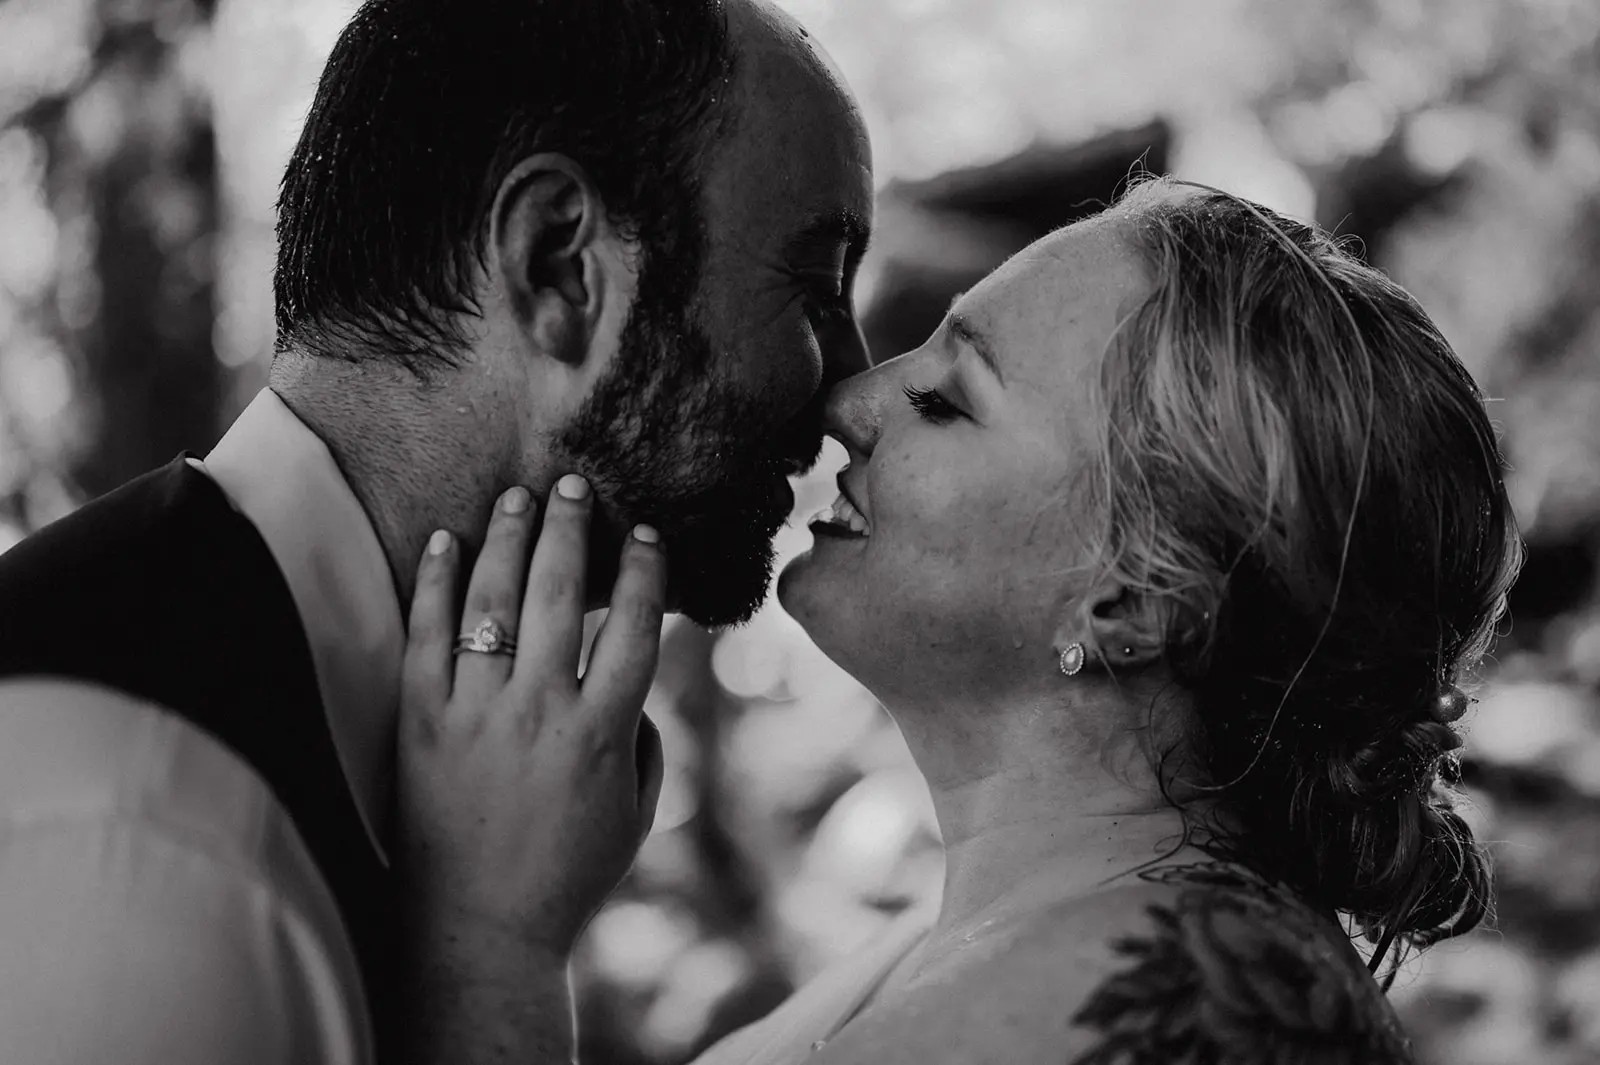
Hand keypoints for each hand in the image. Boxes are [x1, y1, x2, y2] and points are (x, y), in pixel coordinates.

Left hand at [396, 475, 666, 960]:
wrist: (478, 930)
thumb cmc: (567, 875)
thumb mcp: (634, 813)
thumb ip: (643, 740)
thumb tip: (631, 682)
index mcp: (602, 733)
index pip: (634, 628)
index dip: (643, 572)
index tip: (644, 532)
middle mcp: (541, 712)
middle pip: (562, 596)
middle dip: (571, 529)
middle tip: (575, 484)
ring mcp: (476, 715)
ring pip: (494, 604)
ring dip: (508, 540)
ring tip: (518, 497)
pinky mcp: (420, 725)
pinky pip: (424, 638)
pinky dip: (433, 584)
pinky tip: (444, 541)